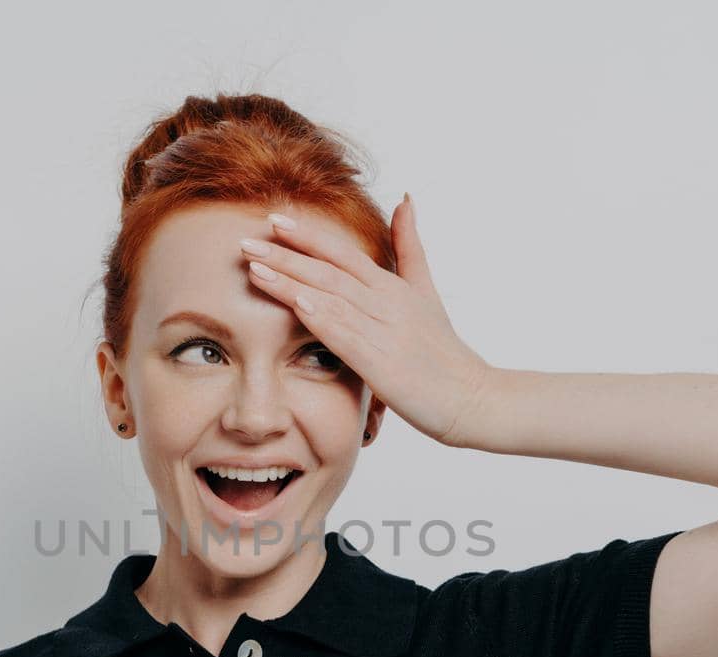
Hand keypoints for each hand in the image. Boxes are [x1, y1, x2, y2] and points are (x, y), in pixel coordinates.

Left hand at [239, 194, 494, 447]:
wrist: (472, 397)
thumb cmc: (444, 352)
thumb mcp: (426, 291)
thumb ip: (411, 247)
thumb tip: (405, 199)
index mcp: (391, 286)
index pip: (342, 253)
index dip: (307, 236)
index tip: (273, 220)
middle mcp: (386, 302)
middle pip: (328, 270)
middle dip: (285, 254)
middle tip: (245, 241)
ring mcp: (384, 331)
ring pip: (330, 298)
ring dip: (290, 281)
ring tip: (253, 268)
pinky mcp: (382, 363)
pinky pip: (346, 335)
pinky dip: (320, 317)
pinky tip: (294, 304)